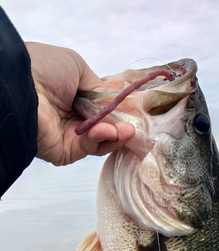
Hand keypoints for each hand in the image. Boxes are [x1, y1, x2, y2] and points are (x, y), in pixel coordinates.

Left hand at [25, 42, 134, 165]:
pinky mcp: (65, 152)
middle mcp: (72, 118)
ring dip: (115, 135)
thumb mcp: (77, 67)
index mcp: (73, 98)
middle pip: (105, 128)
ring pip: (100, 140)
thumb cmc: (46, 70)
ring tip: (126, 130)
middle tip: (134, 126)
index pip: (102, 110)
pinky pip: (88, 148)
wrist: (21, 87)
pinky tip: (108, 131)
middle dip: (121, 126)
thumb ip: (98, 87)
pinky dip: (100, 139)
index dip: (119, 111)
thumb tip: (112, 103)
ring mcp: (69, 137)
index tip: (135, 112)